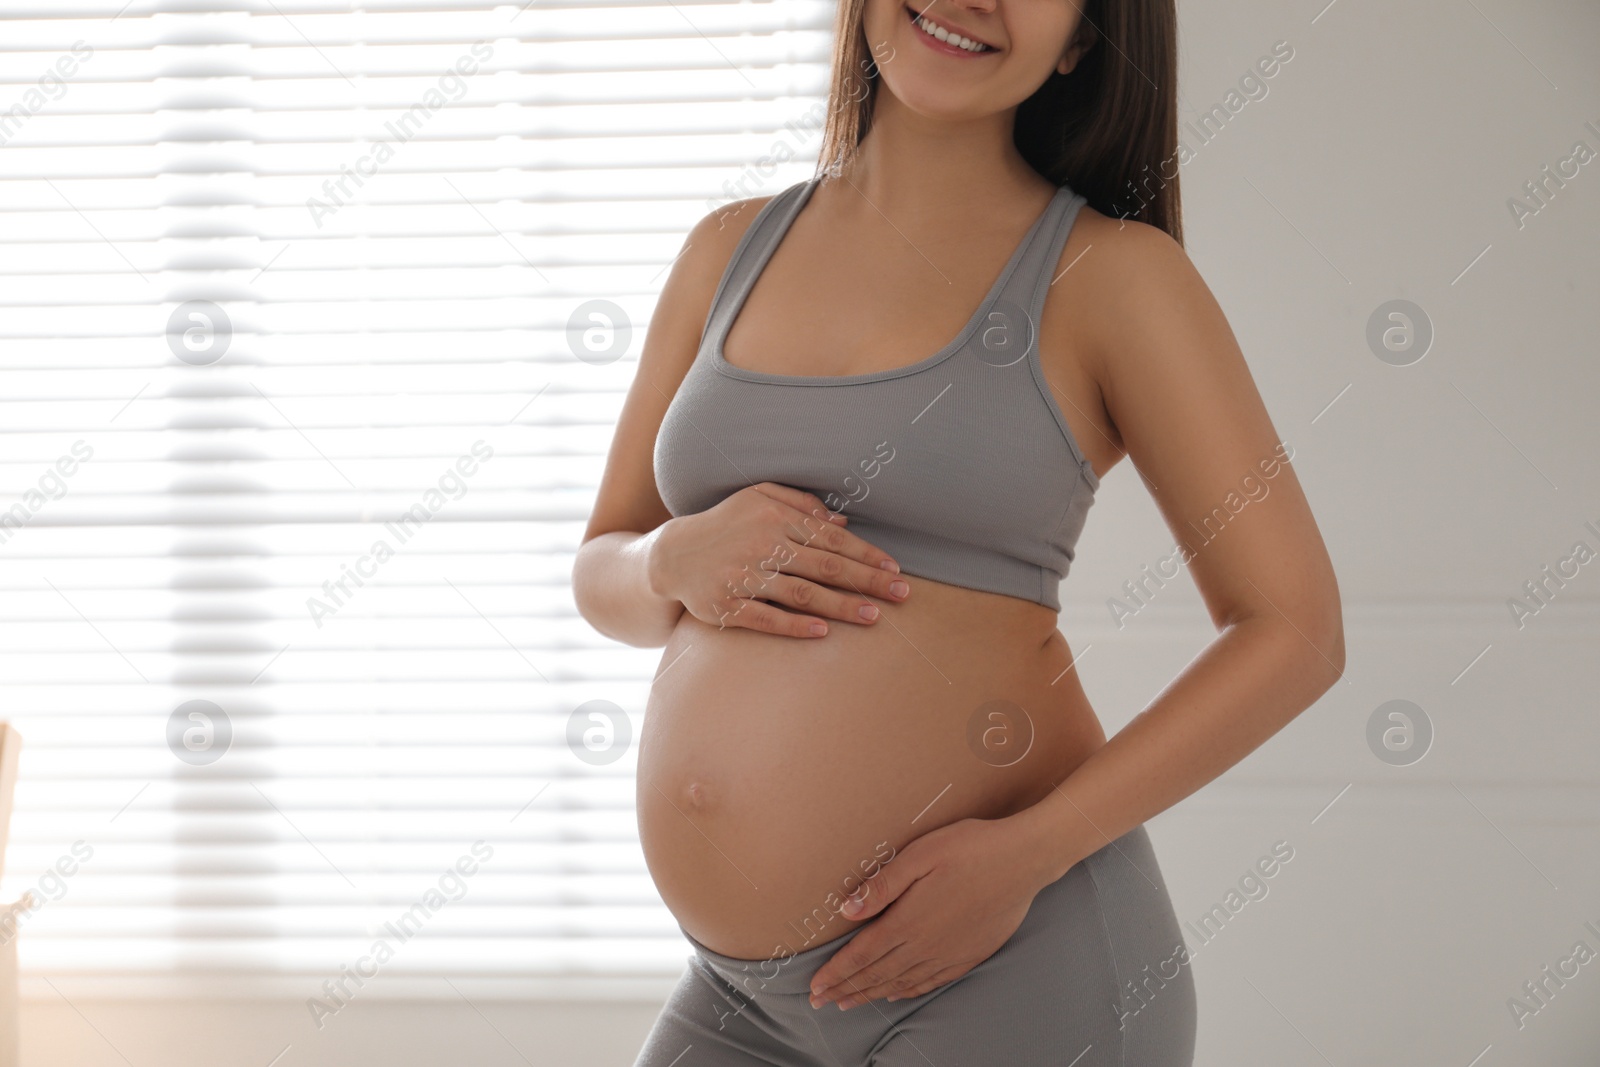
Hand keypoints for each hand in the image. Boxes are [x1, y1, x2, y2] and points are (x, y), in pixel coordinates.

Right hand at [647, 481, 910, 637]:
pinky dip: (795, 625)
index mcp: (773, 517)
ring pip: (801, 593)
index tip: (893, 569)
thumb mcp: (757, 497)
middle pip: (824, 565)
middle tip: (901, 594)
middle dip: (866, 581)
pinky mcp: (725, 607)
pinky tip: (823, 631)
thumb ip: (800, 502)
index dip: (864, 554)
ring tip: (873, 616)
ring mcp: (742, 577)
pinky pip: (766, 618)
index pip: (830, 537)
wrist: (671, 556)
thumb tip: (843, 520)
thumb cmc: (725, 524)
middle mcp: (760, 545)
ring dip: (841, 605)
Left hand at [807, 816, 1047, 1010]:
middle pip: (876, 974)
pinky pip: (930, 982)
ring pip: (901, 982)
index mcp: (909, 920)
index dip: (836, 972)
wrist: (1023, 860)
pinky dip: (907, 991)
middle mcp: (926, 945)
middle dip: (845, 988)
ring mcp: (949, 954)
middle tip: (820, 1001)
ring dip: (871, 994)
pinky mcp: (969, 955)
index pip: (862, 954)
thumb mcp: (920, 855)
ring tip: (848, 1002)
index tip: (814, 986)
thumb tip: (847, 911)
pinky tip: (897, 994)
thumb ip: (882, 885)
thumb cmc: (970, 848)